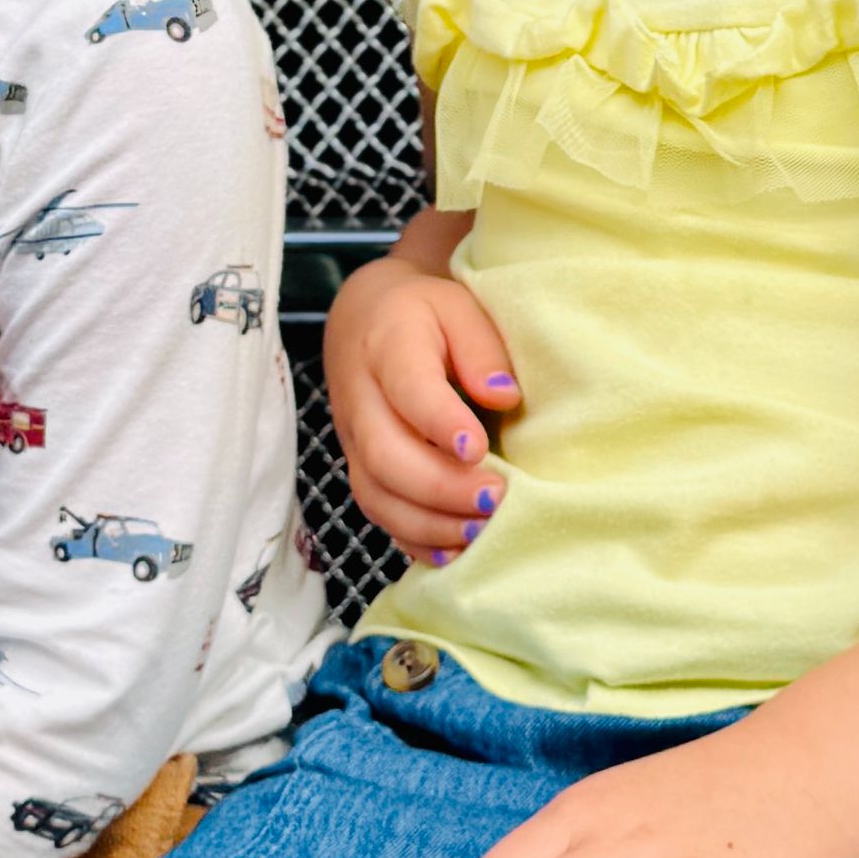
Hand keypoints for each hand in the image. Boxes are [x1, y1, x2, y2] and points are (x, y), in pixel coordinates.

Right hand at [325, 253, 518, 564]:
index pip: (407, 388)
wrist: (366, 319)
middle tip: (496, 498)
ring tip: (482, 531)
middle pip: (386, 455)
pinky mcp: (361, 468)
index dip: (439, 422)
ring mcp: (355, 441)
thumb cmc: (426, 315)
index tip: (478, 447)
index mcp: (388, 345)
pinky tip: (455, 550)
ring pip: (377, 494)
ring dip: (430, 523)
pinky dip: (415, 540)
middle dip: (441, 487)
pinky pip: (379, 514)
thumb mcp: (459, 307)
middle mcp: (361, 399)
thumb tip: (504, 395)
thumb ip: (482, 348)